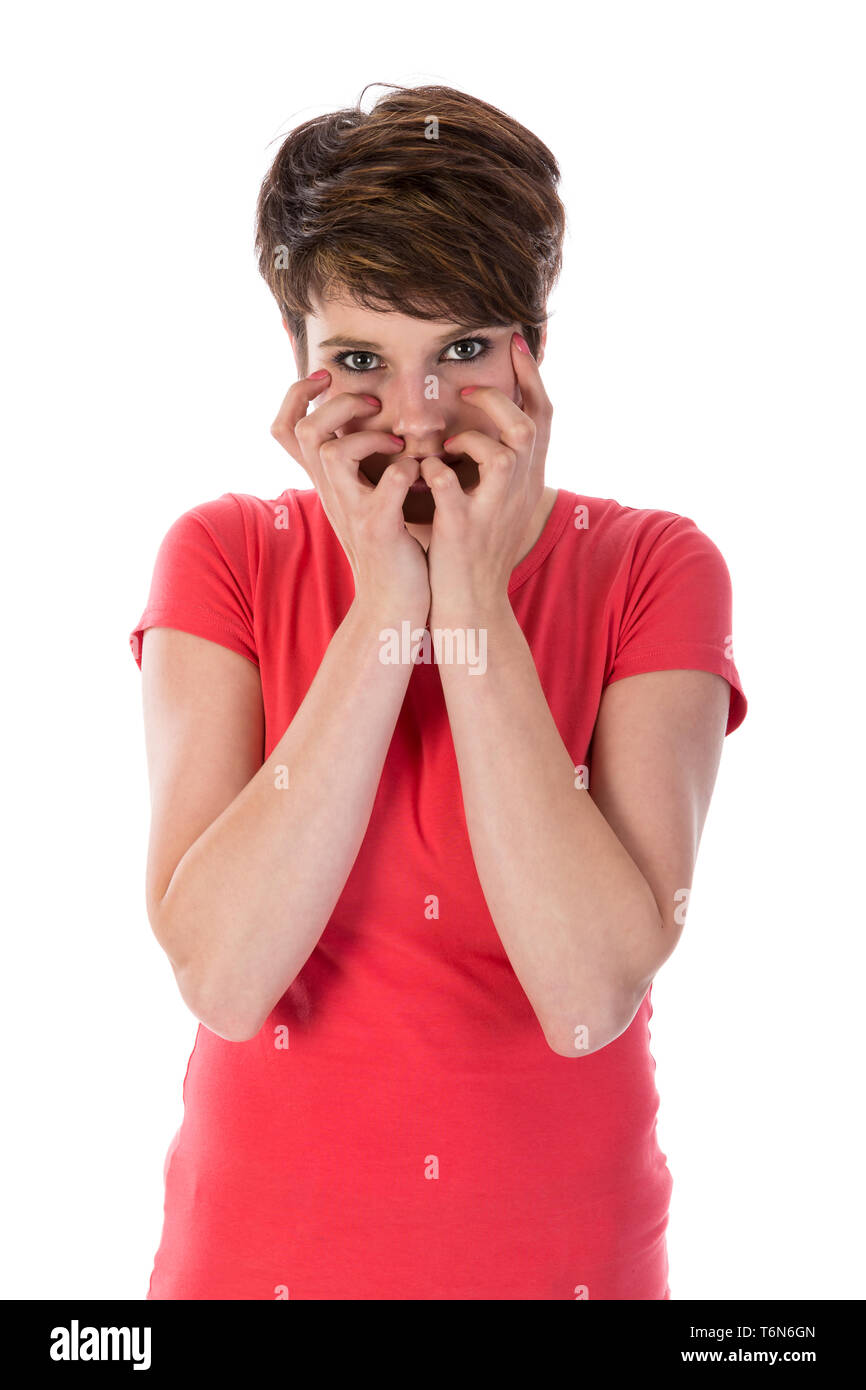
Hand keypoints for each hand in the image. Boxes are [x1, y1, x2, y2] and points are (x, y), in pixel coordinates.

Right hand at [270, 370, 430, 620]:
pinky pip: (386, 487)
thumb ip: (365, 466)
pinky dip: (405, 472)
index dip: (296, 396)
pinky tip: (422, 474)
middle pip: (305, 431)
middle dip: (337, 405)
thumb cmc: (392, 548)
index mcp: (328, 483)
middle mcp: (332, 494)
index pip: (285, 429)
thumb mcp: (368, 501)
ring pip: (332, 453)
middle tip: (373, 405)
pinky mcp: (380, 530)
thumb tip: (377, 422)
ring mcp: (353, 513)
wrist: (395, 604)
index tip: (326, 379)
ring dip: (368, 438)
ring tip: (398, 446)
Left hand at [418, 334, 551, 618]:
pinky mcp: (464, 529)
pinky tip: (421, 474)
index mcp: (526, 479)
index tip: (516, 341)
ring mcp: (494, 510)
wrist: (470, 606)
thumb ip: (494, 466)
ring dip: (471, 435)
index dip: (531, 376)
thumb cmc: (473, 553)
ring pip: (505, 449)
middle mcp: (518, 490)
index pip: (542, 415)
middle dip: (500, 396)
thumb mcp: (495, 504)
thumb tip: (483, 428)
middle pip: (528, 424)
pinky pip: (450, 484)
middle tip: (469, 388)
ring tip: (446, 442)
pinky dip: (433, 471)